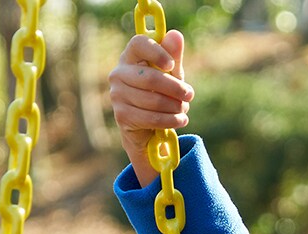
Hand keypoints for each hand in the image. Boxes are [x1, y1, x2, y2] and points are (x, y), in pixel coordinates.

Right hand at [107, 30, 192, 186]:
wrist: (146, 124)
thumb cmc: (159, 91)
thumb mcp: (170, 73)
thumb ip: (173, 55)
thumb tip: (175, 34)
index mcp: (130, 56)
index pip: (138, 44)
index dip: (156, 52)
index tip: (171, 65)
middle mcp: (118, 74)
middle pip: (150, 78)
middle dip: (175, 88)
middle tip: (189, 95)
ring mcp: (117, 95)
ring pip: (153, 100)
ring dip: (175, 107)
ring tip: (183, 109)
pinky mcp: (122, 116)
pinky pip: (151, 118)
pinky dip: (170, 120)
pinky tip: (180, 120)